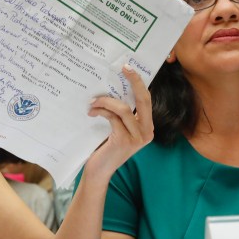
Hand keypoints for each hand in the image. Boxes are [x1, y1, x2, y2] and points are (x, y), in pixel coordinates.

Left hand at [84, 64, 153, 179]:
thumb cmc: (106, 147)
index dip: (139, 82)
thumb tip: (112, 87)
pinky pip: (113, 118)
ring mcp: (138, 137)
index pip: (146, 100)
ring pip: (123, 109)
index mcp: (147, 126)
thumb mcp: (118, 127)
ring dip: (105, 102)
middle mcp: (147, 132)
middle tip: (123, 69)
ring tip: (92, 102)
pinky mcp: (125, 141)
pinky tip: (92, 112)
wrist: (99, 170)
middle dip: (134, 82)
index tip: (128, 68)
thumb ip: (121, 113)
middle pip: (143, 100)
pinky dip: (101, 111)